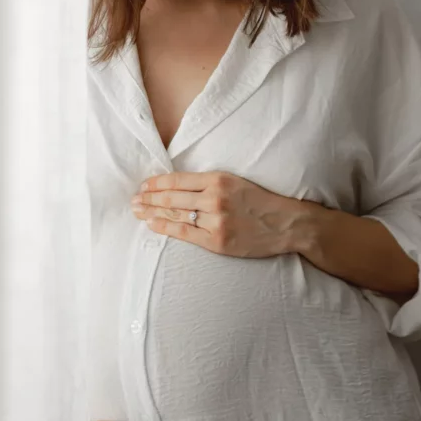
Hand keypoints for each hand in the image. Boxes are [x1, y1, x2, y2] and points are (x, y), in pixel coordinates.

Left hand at [131, 170, 294, 257]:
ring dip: (152, 212)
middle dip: (149, 198)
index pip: (178, 179)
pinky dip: (166, 228)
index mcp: (218, 179)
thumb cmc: (260, 202)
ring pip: (175, 215)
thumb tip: (176, 186)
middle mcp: (215, 198)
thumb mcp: (235, 182)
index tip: (144, 185)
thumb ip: (208, 183)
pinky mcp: (218, 241)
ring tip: (138, 211)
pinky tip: (153, 225)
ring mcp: (216, 221)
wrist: (286, 224)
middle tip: (134, 200)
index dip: (156, 183)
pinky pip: (184, 234)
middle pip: (172, 197)